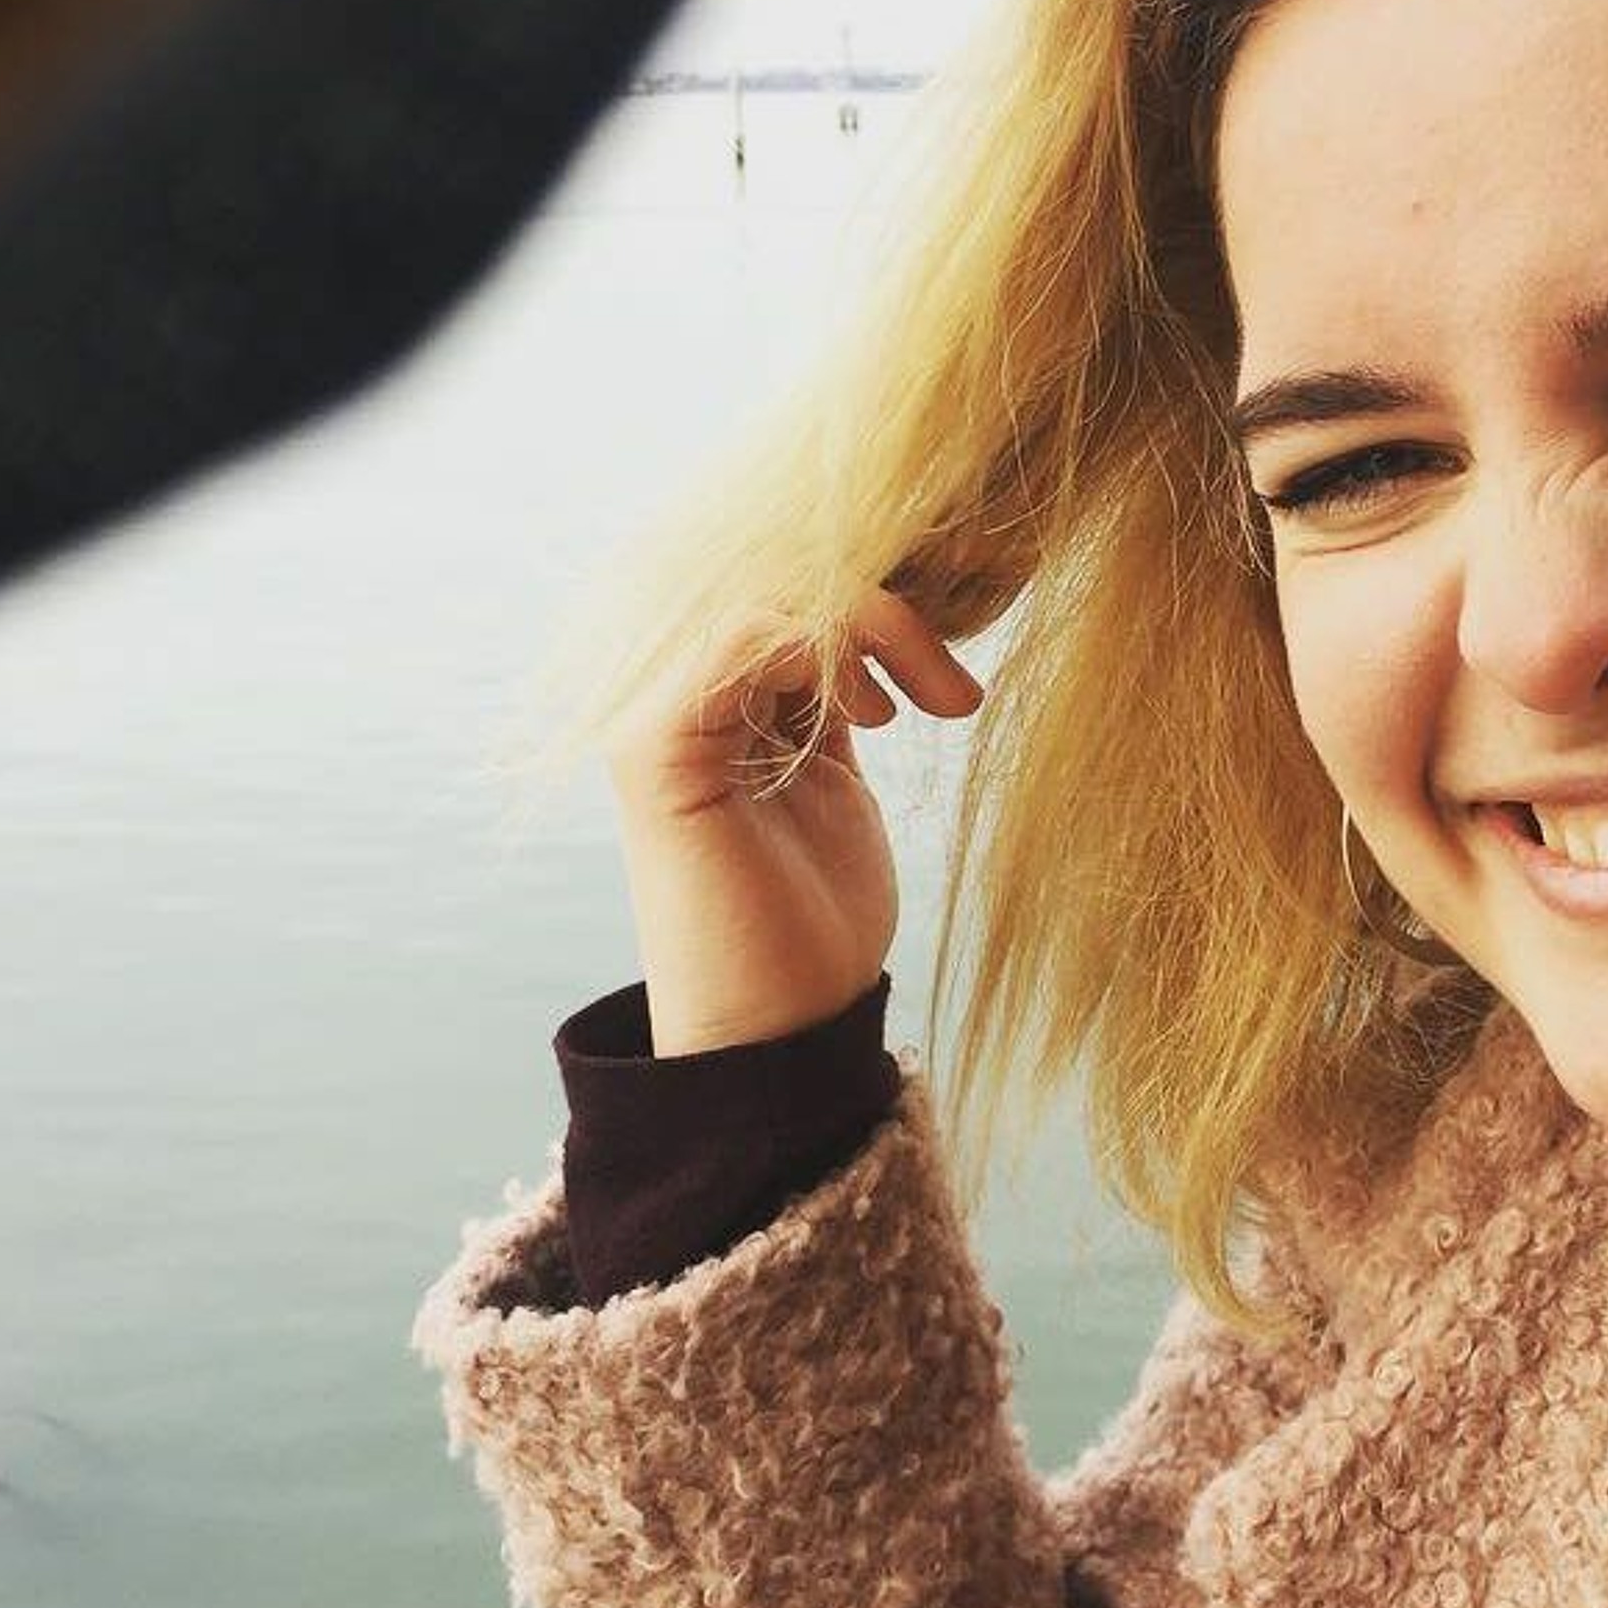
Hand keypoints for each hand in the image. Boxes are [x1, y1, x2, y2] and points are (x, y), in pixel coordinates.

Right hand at [599, 594, 982, 1056]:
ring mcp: (654, 719)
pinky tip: (872, 715)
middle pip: (774, 576)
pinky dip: (825, 648)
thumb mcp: (832, 785)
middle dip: (884, 604)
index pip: (784, 591)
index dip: (875, 599)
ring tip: (934, 700)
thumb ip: (828, 703)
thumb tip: (869, 626)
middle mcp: (668, 700)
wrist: (784, 1030)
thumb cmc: (813, 924)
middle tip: (953, 684)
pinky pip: (741, 637)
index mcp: (709, 705)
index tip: (948, 669)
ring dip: (871, 626)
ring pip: (766, 593)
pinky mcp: (656, 748)